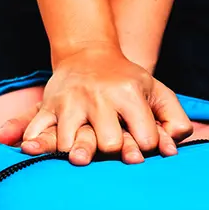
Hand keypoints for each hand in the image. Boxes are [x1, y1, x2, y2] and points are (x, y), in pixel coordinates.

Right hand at [0, 46, 191, 164]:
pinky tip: (34, 150)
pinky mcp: (48, 106)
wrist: (88, 55)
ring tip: (83, 154)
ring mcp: (70, 102)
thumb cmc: (126, 81)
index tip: (139, 145)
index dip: (144, 148)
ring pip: (72, 144)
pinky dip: (35, 143)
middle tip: (110, 147)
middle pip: (108, 145)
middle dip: (112, 152)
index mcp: (128, 94)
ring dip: (78, 154)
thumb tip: (171, 151)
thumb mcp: (157, 91)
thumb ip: (174, 119)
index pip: (144, 139)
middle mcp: (98, 97)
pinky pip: (38, 130)